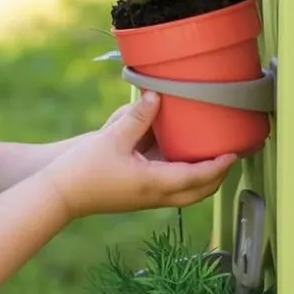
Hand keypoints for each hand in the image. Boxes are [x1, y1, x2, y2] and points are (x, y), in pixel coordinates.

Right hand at [44, 92, 234, 218]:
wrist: (60, 193)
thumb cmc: (83, 169)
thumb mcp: (112, 138)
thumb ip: (137, 117)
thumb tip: (157, 96)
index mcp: (153, 183)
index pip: (196, 177)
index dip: (218, 166)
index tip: (233, 153)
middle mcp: (154, 195)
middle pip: (197, 192)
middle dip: (217, 177)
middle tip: (229, 157)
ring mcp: (145, 197)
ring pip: (184, 191)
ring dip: (200, 178)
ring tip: (209, 156)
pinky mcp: (135, 193)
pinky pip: (167, 185)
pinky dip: (179, 173)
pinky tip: (175, 154)